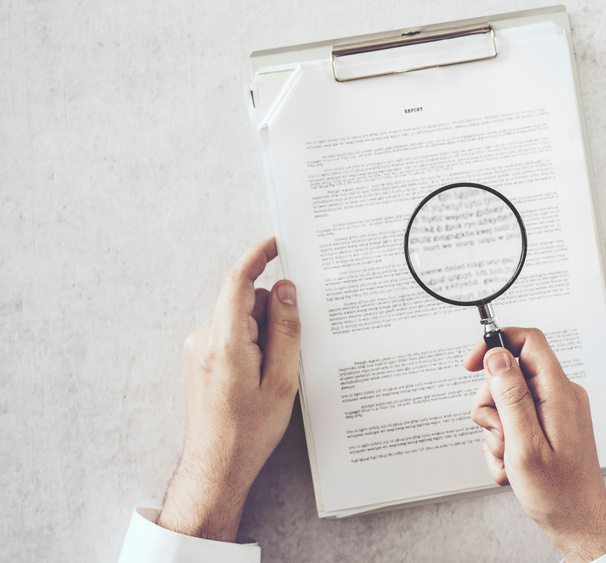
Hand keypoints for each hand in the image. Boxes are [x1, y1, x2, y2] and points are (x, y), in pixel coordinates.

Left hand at [156, 237, 300, 541]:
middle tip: (290, 351)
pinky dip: (253, 343)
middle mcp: (205, 338)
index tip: (278, 242)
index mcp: (225, 340)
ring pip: (241, 318)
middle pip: (245, 301)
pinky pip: (232, 334)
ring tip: (273, 373)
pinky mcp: (201, 359)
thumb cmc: (250, 430)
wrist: (217, 465)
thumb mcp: (282, 379)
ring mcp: (199, 348)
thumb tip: (285, 290)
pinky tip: (263, 375)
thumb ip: (286, 329)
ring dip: (263, 333)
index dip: (259, 256)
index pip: (238, 281)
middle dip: (273, 313)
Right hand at [466, 327, 605, 561]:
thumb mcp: (524, 444)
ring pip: (506, 402)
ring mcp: (554, 411)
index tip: (472, 364)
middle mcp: (558, 395)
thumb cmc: (558, 492)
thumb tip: (497, 356)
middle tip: (499, 436)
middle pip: (508, 375)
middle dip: (491, 406)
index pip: (528, 341)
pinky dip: (506, 444)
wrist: (577, 522)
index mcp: (558, 392)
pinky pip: (515, 422)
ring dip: (497, 432)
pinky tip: (512, 466)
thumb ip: (510, 396)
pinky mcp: (548, 426)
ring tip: (508, 458)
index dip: (496, 343)